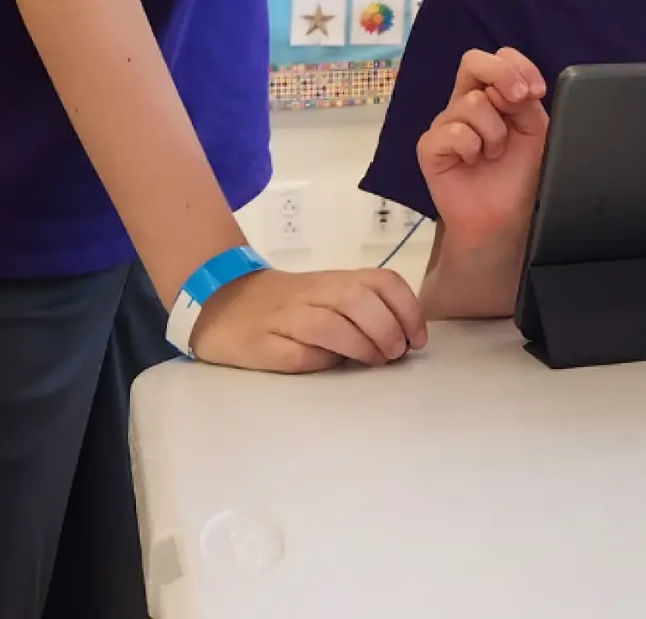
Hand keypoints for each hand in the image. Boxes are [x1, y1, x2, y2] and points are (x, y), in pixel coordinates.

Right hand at [190, 266, 426, 372]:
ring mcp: (287, 317)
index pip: (382, 281)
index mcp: (337, 279)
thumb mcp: (332, 296)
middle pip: (358, 299)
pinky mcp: (264, 344)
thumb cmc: (293, 305)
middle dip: (386, 328)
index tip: (417, 338)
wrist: (227, 303)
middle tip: (396, 353)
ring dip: (360, 345)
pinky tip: (331, 367)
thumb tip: (405, 340)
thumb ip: (366, 309)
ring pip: (329, 324)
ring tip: (374, 361)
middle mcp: (314, 292)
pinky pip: (298, 354)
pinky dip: (320, 362)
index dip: (407, 309)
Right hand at [417, 47, 549, 248]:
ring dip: (495, 132)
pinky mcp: (429, 146)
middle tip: (519, 100)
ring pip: (472, 103)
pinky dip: (473, 148)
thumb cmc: (517, 173)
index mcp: (492, 94)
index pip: (499, 57)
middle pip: (473, 61)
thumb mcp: (534, 131)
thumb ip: (527, 103)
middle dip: (501, 75)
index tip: (536, 91)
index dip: (518, 66)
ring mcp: (445, 122)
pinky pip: (453, 131)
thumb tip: (517, 87)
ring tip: (494, 153)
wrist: (503, 216)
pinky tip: (474, 162)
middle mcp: (465, 102)